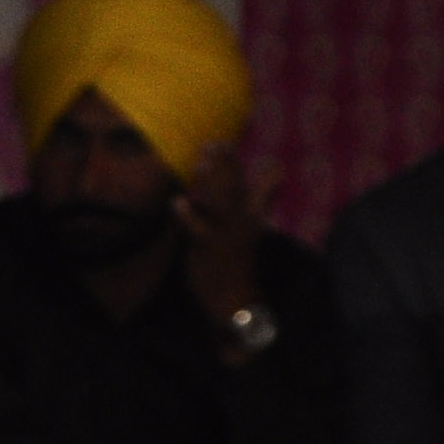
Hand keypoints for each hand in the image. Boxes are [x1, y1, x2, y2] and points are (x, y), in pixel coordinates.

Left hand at [177, 141, 265, 323]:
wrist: (235, 301)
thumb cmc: (235, 264)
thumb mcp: (248, 230)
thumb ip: (254, 202)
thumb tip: (268, 178)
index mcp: (252, 217)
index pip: (253, 184)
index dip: (237, 164)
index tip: (224, 142)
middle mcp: (242, 222)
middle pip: (235, 186)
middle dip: (225, 164)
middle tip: (212, 144)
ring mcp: (226, 234)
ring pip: (221, 202)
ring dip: (211, 181)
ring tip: (200, 162)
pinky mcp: (208, 249)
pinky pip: (198, 229)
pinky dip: (186, 215)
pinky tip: (175, 202)